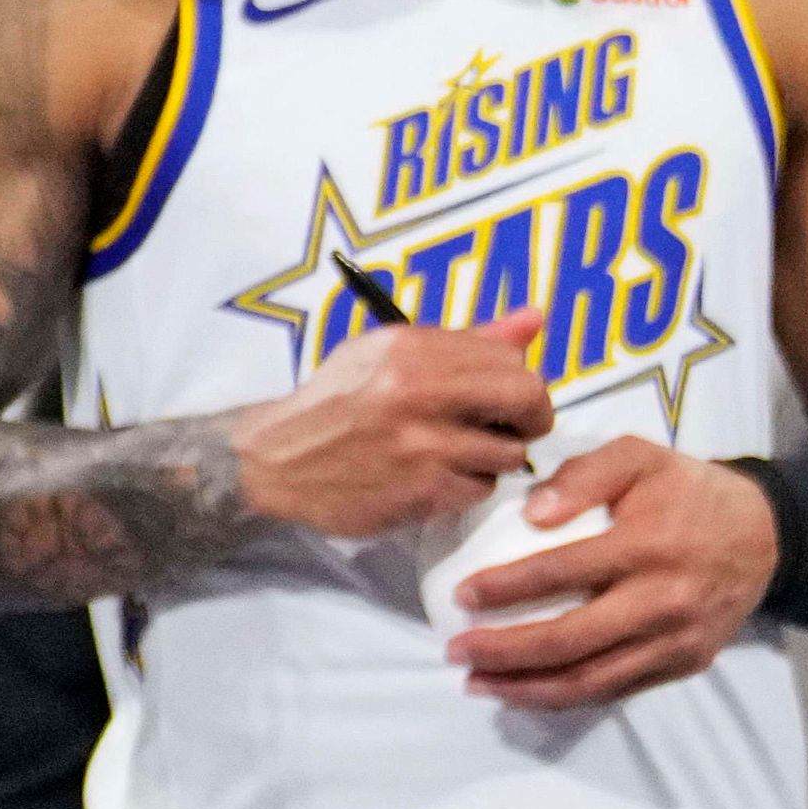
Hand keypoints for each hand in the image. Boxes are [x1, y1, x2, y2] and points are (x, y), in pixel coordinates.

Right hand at [226, 320, 553, 539]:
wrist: (272, 462)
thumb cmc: (335, 405)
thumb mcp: (387, 357)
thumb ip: (466, 341)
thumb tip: (535, 319)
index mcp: (408, 347)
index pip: (508, 356)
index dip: (520, 380)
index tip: (505, 398)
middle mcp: (416, 388)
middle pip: (525, 397)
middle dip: (531, 417)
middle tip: (513, 429)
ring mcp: (420, 442)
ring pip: (509, 451)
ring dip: (493, 458)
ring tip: (456, 455)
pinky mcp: (421, 488)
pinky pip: (481, 488)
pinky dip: (466, 487)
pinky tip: (435, 479)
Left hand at [437, 437, 782, 712]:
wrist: (765, 535)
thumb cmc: (686, 491)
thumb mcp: (638, 457)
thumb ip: (583, 474)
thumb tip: (532, 513)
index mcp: (649, 546)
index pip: (564, 571)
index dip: (507, 588)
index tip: (461, 595)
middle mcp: (664, 601)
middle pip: (572, 640)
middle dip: (505, 652)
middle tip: (455, 651)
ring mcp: (677, 640)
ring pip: (592, 679)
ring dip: (528, 688)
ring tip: (477, 683)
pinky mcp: (686, 664)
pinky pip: (618, 689)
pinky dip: (568, 695)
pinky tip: (526, 689)